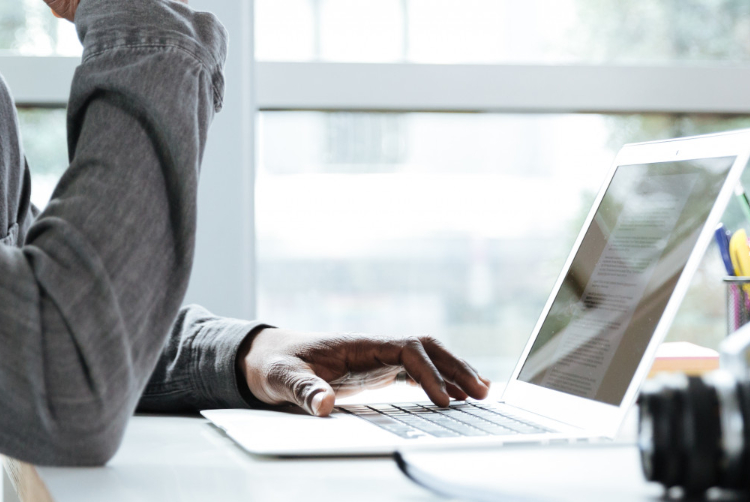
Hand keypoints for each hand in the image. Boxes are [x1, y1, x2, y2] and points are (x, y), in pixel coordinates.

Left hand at [237, 328, 489, 416]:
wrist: (267, 356)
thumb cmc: (277, 364)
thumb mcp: (284, 378)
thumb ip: (304, 390)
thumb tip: (324, 406)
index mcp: (358, 344)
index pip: (406, 350)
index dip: (428, 373)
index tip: (444, 400)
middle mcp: (373, 347)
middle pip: (425, 348)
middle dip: (455, 367)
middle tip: (482, 392)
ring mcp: (376, 357)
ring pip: (424, 357)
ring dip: (452, 371)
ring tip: (481, 393)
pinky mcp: (375, 370)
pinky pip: (415, 371)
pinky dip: (437, 381)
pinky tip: (453, 398)